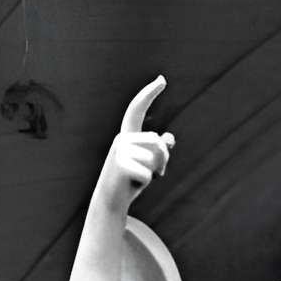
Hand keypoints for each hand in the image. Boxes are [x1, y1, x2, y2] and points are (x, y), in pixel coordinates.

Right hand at [97, 78, 173, 210]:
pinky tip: (133, 183)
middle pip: (157, 142)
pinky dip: (147, 182)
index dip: (149, 94)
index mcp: (127, 135)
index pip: (137, 110)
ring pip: (154, 158)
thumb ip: (159, 151)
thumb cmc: (131, 181)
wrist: (110, 200)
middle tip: (153, 172)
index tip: (162, 80)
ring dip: (154, 172)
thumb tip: (170, 139)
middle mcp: (121, 138)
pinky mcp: (119, 165)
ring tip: (139, 177)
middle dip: (162, 159)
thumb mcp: (148, 164)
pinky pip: (148, 173)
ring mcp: (118, 151)